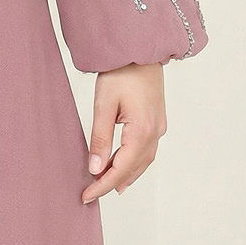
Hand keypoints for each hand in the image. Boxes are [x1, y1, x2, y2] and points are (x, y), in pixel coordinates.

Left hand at [82, 62, 167, 203]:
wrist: (140, 48)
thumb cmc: (121, 71)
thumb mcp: (104, 103)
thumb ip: (100, 137)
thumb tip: (95, 168)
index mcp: (142, 131)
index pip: (121, 169)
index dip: (103, 185)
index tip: (86, 196)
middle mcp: (155, 133)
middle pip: (133, 168)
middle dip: (113, 182)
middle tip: (92, 193)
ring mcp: (159, 127)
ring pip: (142, 161)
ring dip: (125, 174)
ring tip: (108, 186)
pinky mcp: (157, 120)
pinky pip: (146, 150)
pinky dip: (133, 162)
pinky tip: (124, 164)